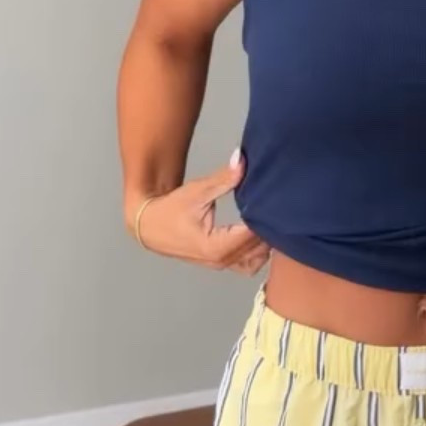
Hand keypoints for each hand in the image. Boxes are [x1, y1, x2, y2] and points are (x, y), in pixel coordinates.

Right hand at [129, 153, 270, 273]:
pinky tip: (260, 232)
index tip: (275, 200)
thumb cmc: (170, 209)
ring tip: (269, 218)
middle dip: (269, 229)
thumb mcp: (197, 191)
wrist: (148, 225)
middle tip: (277, 206)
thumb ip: (224, 178)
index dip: (266, 217)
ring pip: (257, 260)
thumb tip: (242, 160)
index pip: (254, 235)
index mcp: (216, 246)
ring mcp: (222, 265)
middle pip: (260, 249)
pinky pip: (249, 264)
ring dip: (266, 242)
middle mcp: (222, 260)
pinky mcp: (221, 264)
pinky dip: (258, 251)